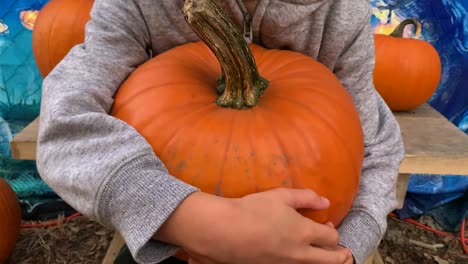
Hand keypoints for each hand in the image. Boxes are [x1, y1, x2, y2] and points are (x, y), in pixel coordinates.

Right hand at [154, 188, 351, 263]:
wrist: (224, 231)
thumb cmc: (252, 210)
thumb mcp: (280, 196)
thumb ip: (306, 197)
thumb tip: (326, 202)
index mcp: (304, 232)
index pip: (331, 237)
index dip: (333, 231)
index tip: (329, 225)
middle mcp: (300, 253)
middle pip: (331, 260)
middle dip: (341, 257)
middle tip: (345, 254)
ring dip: (324, 262)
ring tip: (326, 257)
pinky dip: (305, 263)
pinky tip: (298, 256)